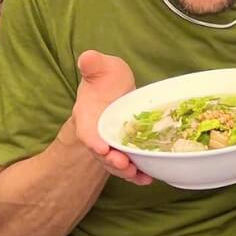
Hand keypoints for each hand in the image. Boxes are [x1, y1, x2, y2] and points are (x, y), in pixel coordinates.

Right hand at [73, 50, 150, 185]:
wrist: (115, 88)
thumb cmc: (106, 77)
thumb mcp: (102, 67)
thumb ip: (93, 64)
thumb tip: (86, 58)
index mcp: (88, 115)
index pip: (87, 131)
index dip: (93, 140)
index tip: (102, 148)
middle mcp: (98, 133)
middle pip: (102, 152)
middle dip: (112, 161)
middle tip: (125, 165)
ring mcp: (111, 142)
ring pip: (116, 162)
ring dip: (126, 171)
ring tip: (140, 176)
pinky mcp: (125, 147)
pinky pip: (129, 163)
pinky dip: (138, 173)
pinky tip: (149, 178)